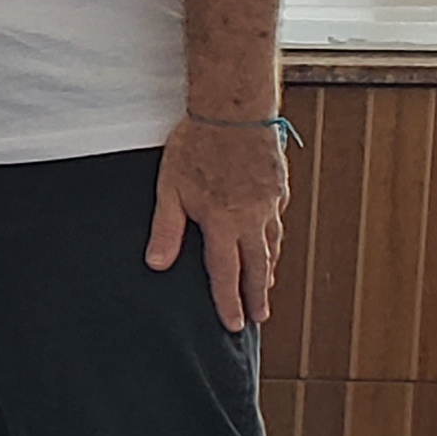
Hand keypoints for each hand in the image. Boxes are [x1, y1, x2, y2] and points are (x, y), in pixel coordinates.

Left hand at [147, 116, 287, 332]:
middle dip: (257, 296)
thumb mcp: (170, 189)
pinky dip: (275, 237)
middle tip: (260, 318)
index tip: (234, 325)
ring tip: (266, 286)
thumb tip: (157, 264)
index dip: (229, 302)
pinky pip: (278, 219)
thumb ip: (166, 229)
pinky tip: (271, 239)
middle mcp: (251, 219)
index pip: (226, 274)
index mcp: (223, 224)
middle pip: (257, 267)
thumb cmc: (197, 146)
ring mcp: (269, 202)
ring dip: (268, 269)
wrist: (234, 111)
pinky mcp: (279, 185)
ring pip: (272, 244)